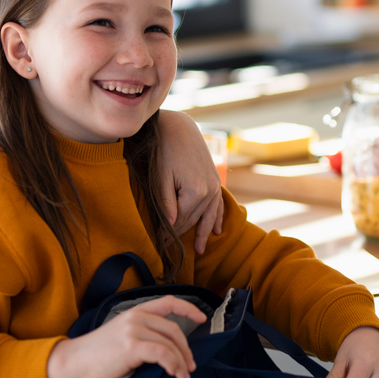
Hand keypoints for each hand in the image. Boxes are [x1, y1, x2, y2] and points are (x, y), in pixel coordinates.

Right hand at [46, 296, 207, 377]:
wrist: (76, 360)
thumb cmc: (98, 353)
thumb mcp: (123, 335)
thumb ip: (144, 336)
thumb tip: (168, 352)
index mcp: (136, 311)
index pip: (169, 302)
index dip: (189, 309)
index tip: (202, 318)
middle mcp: (137, 317)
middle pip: (174, 329)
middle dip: (186, 349)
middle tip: (190, 365)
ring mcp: (134, 330)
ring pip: (170, 343)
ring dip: (181, 362)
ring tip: (182, 376)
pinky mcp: (132, 346)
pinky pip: (162, 353)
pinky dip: (172, 364)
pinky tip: (173, 373)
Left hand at [156, 110, 224, 251]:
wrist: (178, 127)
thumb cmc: (164, 151)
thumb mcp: (161, 177)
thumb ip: (166, 204)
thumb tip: (169, 227)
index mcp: (195, 192)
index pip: (180, 221)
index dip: (169, 234)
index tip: (159, 245)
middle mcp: (210, 191)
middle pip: (193, 219)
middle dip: (181, 234)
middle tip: (169, 248)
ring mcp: (215, 185)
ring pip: (208, 215)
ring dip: (204, 232)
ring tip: (201, 250)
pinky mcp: (215, 179)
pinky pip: (218, 204)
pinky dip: (218, 217)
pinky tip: (219, 231)